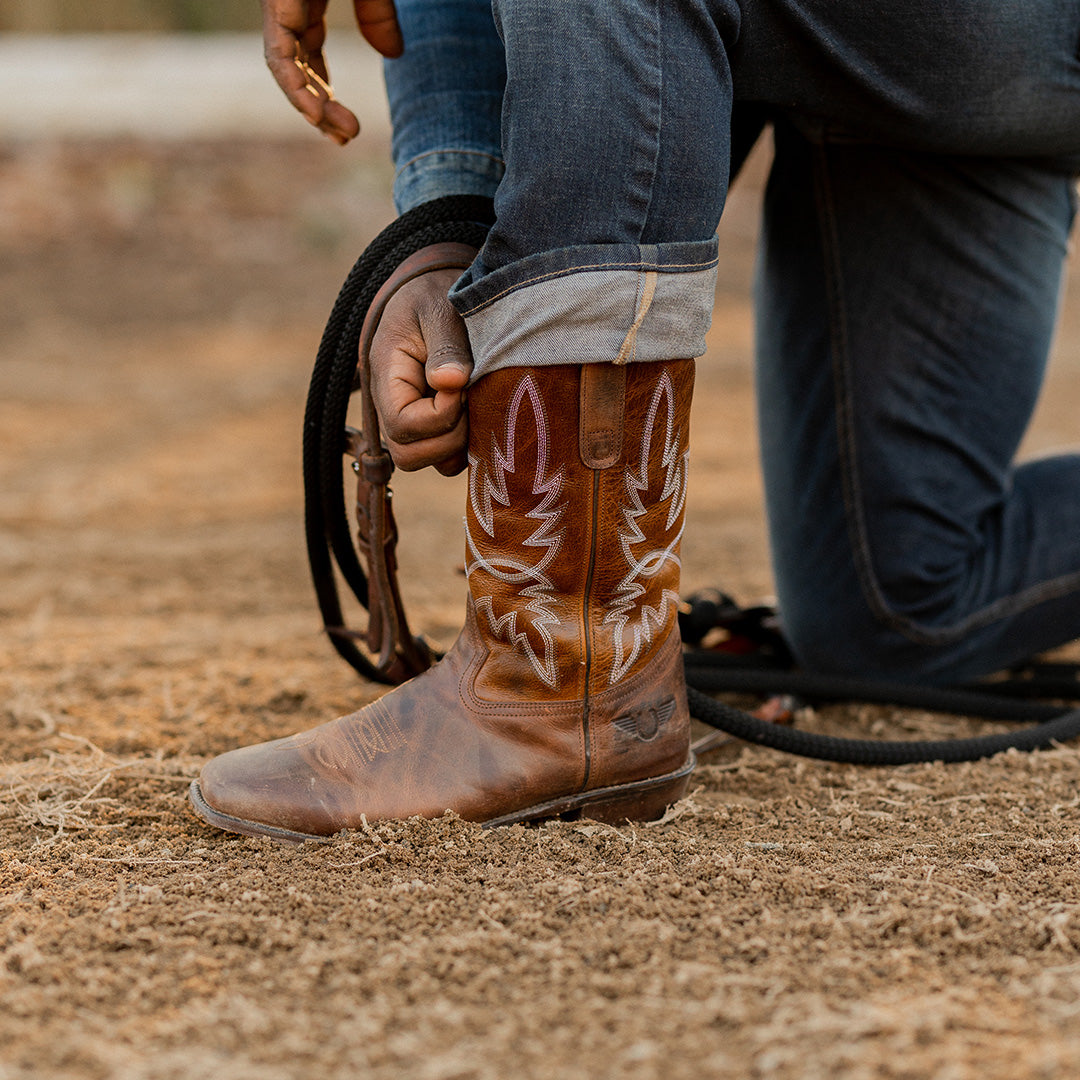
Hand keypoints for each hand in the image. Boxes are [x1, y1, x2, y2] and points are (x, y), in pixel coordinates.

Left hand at [261, 0, 402, 145]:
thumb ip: (378, 18)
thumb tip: (393, 54)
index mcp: (305, 4)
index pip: (307, 56)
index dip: (324, 92)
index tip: (346, 124)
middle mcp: (287, 11)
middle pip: (297, 71)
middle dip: (320, 109)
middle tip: (345, 139)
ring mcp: (278, 8)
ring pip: (287, 72)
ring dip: (311, 108)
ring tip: (340, 136)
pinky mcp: (275, 6)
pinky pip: (279, 56)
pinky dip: (296, 89)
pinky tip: (315, 116)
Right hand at [369, 269, 473, 475]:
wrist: (432, 291)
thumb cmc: (433, 294)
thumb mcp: (439, 308)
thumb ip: (446, 345)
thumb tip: (451, 382)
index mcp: (386, 376)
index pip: (401, 425)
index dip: (439, 416)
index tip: (463, 386)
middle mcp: (392, 406)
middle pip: (410, 455)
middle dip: (450, 437)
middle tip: (472, 399)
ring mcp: (411, 420)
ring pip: (432, 461)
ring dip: (461, 443)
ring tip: (476, 403)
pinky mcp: (432, 425)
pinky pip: (448, 455)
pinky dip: (468, 444)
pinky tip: (480, 410)